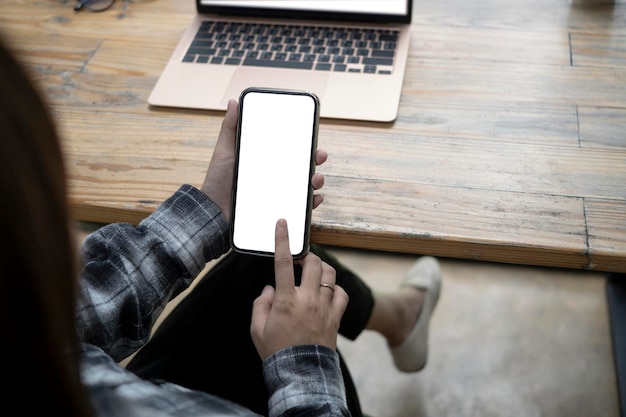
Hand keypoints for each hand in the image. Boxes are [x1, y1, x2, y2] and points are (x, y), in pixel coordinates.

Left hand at [200, 99, 328, 221]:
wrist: (215, 211)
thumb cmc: (218, 180)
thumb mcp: (224, 151)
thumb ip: (230, 128)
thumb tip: (233, 102)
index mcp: (266, 160)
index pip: (290, 149)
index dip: (304, 143)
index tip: (313, 137)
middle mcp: (275, 175)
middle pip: (302, 165)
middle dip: (316, 159)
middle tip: (319, 156)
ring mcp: (278, 192)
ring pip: (305, 184)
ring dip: (317, 180)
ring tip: (315, 180)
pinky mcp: (278, 209)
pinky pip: (300, 206)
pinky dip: (311, 203)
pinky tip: (314, 199)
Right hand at [250, 219, 348, 360]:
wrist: (301, 373)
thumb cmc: (276, 352)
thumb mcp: (257, 330)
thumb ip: (260, 305)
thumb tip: (270, 289)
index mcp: (285, 300)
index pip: (283, 263)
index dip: (283, 240)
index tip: (283, 224)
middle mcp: (307, 299)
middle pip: (312, 263)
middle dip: (306, 255)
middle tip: (299, 259)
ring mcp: (324, 307)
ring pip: (329, 274)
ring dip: (320, 268)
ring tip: (312, 273)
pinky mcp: (336, 317)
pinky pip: (341, 294)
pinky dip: (334, 288)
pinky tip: (327, 292)